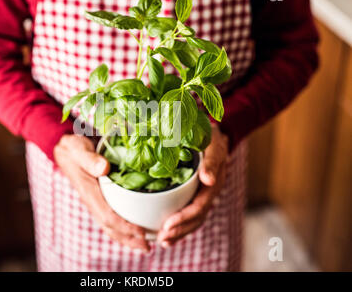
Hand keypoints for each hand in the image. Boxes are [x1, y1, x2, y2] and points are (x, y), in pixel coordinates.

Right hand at [54, 134, 149, 250]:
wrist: (65, 149)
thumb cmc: (73, 148)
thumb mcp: (79, 149)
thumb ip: (90, 159)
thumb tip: (104, 168)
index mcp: (89, 192)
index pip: (107, 216)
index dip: (124, 226)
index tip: (141, 232)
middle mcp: (92, 201)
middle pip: (110, 227)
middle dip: (128, 239)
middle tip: (147, 247)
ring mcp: (95, 202)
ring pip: (110, 226)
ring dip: (127, 237)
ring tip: (144, 244)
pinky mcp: (100, 199)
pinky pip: (111, 218)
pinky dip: (123, 227)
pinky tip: (136, 230)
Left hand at [157, 124, 228, 246]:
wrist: (214, 136)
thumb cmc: (211, 139)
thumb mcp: (213, 145)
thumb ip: (211, 162)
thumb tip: (208, 181)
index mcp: (213, 184)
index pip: (199, 206)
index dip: (184, 217)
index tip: (168, 224)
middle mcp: (209, 193)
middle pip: (196, 218)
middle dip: (179, 230)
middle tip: (162, 237)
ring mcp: (203, 196)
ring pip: (193, 220)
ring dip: (179, 232)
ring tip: (163, 241)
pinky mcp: (196, 196)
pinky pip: (189, 214)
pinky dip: (179, 226)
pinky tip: (166, 234)